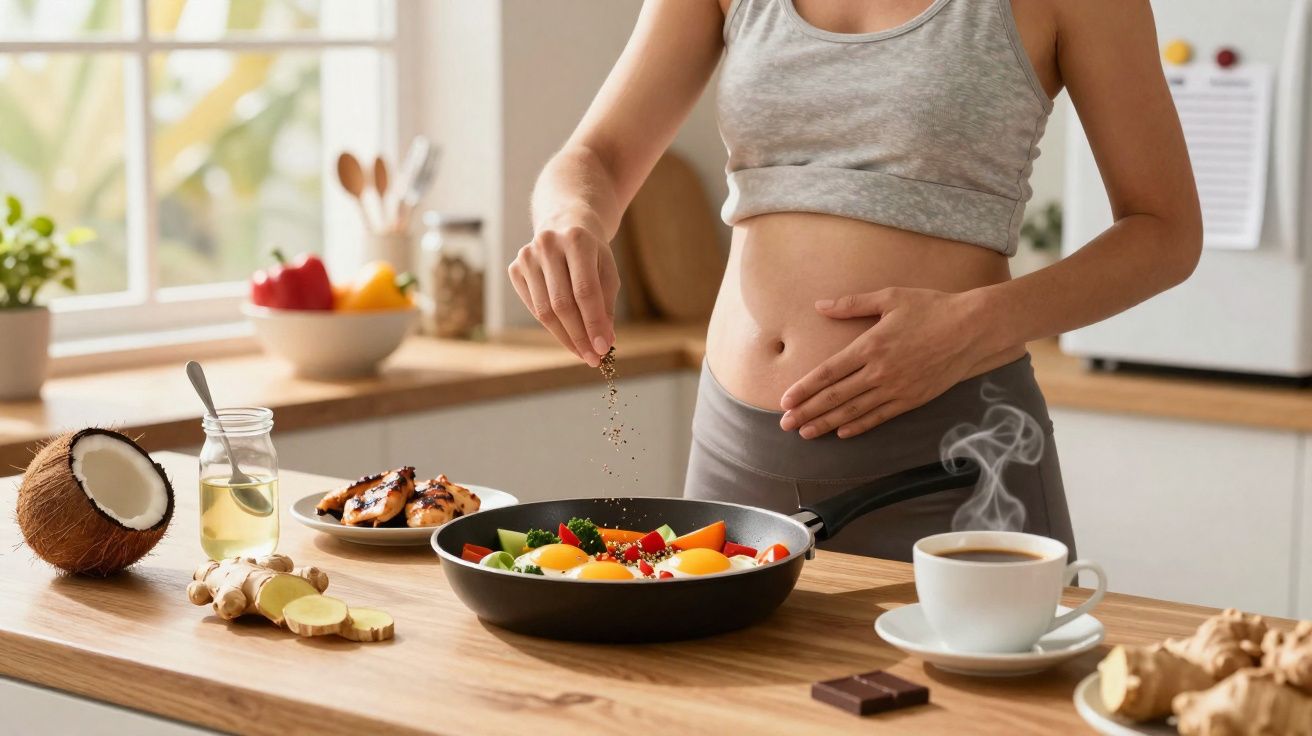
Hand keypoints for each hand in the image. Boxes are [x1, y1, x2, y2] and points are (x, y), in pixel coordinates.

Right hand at [508, 222, 619, 366]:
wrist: (565, 224)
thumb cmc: (592, 254)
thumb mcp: (607, 272)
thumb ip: (607, 305)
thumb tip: (604, 342)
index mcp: (576, 240)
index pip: (585, 291)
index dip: (594, 322)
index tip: (603, 349)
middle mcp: (547, 245)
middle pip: (562, 303)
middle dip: (579, 335)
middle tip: (592, 358)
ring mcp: (527, 256)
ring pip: (545, 310)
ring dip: (565, 337)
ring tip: (582, 352)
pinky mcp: (515, 268)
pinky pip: (534, 308)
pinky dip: (551, 326)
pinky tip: (566, 335)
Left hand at [778, 288, 984, 438]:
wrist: (972, 329)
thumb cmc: (931, 308)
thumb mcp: (890, 297)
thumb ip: (852, 304)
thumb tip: (820, 305)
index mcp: (870, 345)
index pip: (828, 372)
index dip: (804, 388)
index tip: (785, 400)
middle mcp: (879, 371)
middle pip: (835, 396)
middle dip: (807, 411)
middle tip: (785, 424)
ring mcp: (896, 388)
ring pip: (854, 411)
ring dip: (826, 423)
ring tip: (806, 433)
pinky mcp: (912, 399)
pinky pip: (879, 416)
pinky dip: (859, 426)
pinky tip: (842, 432)